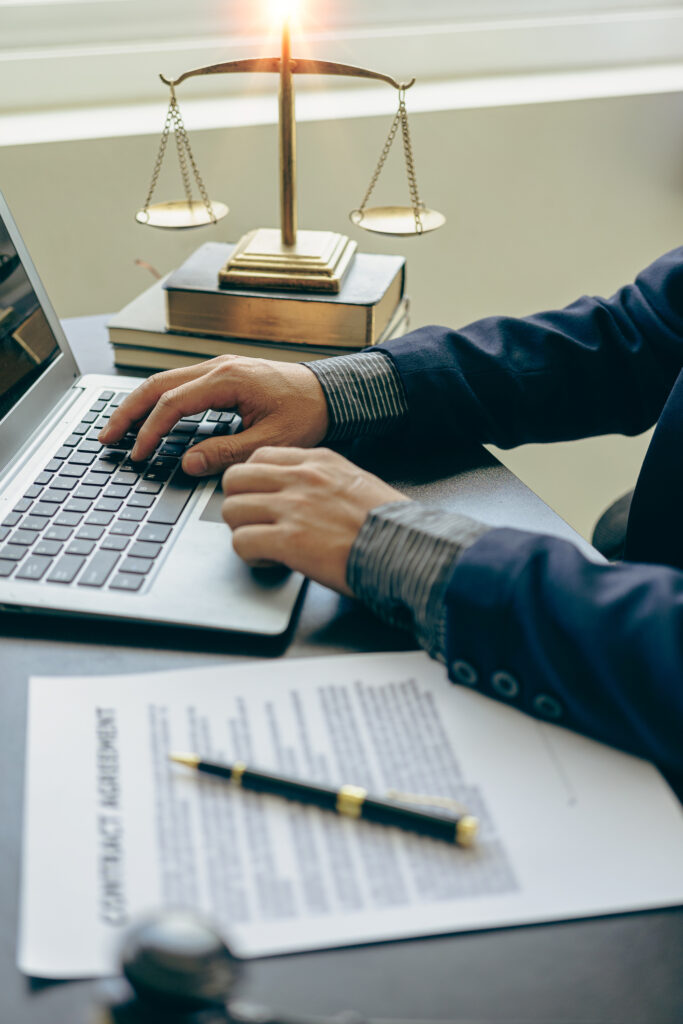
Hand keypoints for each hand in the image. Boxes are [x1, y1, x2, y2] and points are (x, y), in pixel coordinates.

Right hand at [98, 356, 329, 474]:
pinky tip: (149, 418)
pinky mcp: (224, 375)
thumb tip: (187, 463)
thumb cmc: (308, 414)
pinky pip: (181, 384)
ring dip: (139, 405)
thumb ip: (226, 452)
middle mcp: (219, 367)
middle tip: (106, 438)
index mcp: (228, 379)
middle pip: (157, 385)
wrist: (333, 393)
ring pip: (165, 381)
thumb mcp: (270, 441)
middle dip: (128, 412)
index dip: (150, 432)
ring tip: (118, 429)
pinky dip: (159, 401)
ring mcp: (220, 368)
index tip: (138, 455)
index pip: (173, 404)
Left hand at [221, 447, 407, 593]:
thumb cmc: (389, 524)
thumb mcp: (355, 482)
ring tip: (263, 544)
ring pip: (232, 509)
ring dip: (242, 530)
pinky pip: (241, 542)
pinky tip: (269, 561)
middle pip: (236, 478)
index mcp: (318, 462)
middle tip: (254, 522)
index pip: (259, 456)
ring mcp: (293, 507)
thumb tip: (297, 493)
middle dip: (239, 503)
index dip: (253, 481)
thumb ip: (321, 481)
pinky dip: (250, 555)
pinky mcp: (289, 540)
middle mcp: (301, 479)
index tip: (259, 498)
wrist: (407, 549)